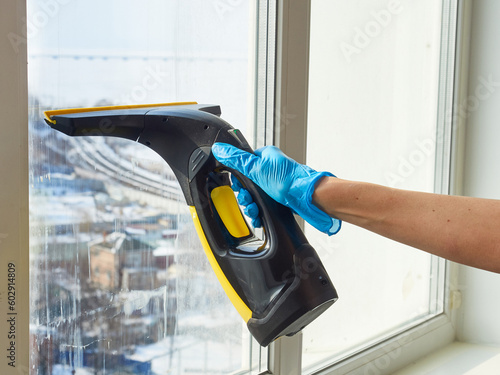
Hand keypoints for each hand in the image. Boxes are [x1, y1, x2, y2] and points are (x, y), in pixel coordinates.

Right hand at [211, 143, 340, 234]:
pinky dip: (258, 211)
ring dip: (250, 205)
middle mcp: (270, 169)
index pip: (243, 164)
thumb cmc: (287, 180)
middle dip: (245, 194)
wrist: (307, 197)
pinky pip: (263, 204)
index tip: (238, 185)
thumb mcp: (256, 168)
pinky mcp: (278, 197)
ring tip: (254, 209)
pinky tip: (258, 215)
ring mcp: (274, 184)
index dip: (238, 177)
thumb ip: (236, 159)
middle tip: (247, 199)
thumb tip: (219, 148)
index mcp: (265, 157)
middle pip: (247, 183)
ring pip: (254, 195)